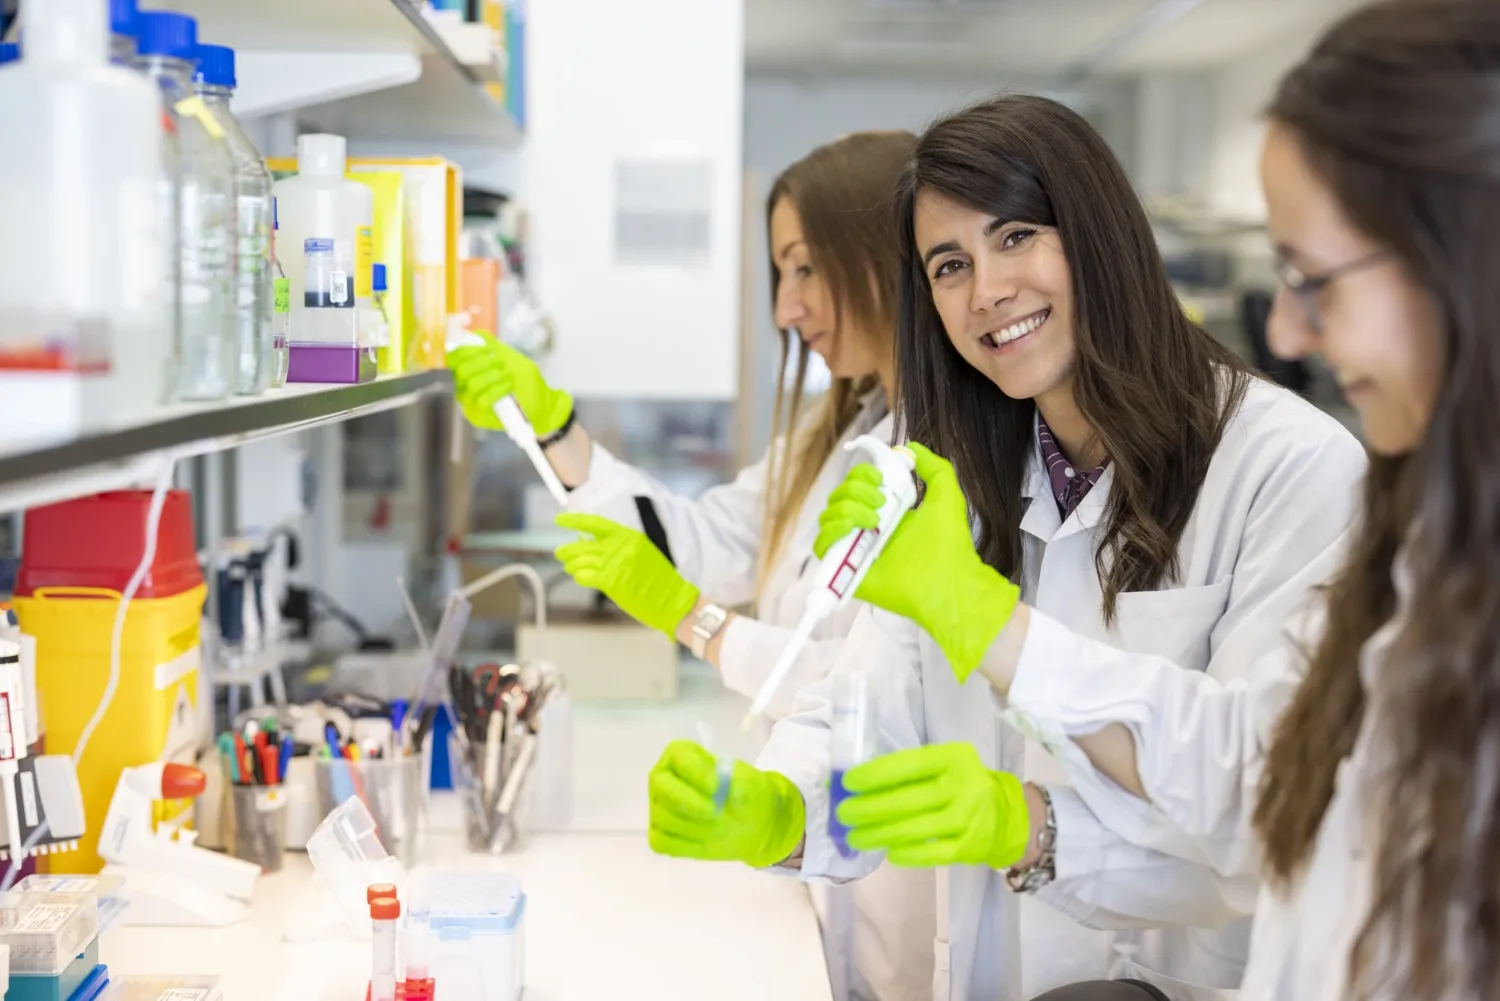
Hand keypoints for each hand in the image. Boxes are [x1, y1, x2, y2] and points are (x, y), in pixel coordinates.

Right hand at [447, 332, 573, 435]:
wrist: (542, 406)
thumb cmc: (525, 382)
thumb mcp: (513, 359)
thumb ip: (495, 347)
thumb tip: (478, 334)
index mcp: (470, 370)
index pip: (456, 358)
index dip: (466, 350)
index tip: (487, 347)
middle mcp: (465, 386)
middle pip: (462, 370)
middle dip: (482, 362)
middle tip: (500, 362)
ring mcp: (470, 402)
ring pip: (472, 384)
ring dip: (492, 376)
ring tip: (508, 375)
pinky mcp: (477, 416)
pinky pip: (481, 400)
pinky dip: (497, 390)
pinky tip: (508, 386)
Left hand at [554, 513, 699, 637]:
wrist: (673, 600)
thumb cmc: (658, 579)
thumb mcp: (640, 553)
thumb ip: (617, 546)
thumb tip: (587, 541)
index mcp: (629, 535)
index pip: (595, 523)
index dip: (574, 521)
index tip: (560, 520)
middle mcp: (620, 546)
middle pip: (583, 545)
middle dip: (567, 550)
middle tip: (560, 553)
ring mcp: (615, 564)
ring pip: (581, 561)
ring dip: (572, 565)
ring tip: (570, 568)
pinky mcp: (611, 582)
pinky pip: (585, 576)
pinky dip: (580, 577)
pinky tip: (580, 578)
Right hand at [648, 740, 805, 866]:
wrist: (751, 822)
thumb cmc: (746, 793)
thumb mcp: (751, 783)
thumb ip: (740, 783)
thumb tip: (727, 791)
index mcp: (683, 756)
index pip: (678, 756)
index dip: (694, 771)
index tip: (716, 786)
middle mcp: (664, 778)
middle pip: (661, 787)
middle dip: (688, 802)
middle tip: (714, 811)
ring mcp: (659, 807)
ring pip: (662, 817)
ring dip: (694, 827)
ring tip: (720, 828)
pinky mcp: (661, 835)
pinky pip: (661, 842)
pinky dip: (684, 845)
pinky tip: (704, 842)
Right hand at [814, 442, 1019, 681]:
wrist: (948, 581)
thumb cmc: (950, 544)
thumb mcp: (947, 494)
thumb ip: (934, 466)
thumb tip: (909, 447)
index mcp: (886, 512)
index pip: (857, 485)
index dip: (862, 474)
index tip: (881, 477)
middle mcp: (867, 529)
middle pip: (839, 497)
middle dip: (857, 489)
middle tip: (882, 502)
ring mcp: (855, 549)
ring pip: (828, 517)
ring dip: (847, 508)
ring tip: (875, 520)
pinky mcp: (847, 570)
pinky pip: (822, 546)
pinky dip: (832, 531)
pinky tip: (856, 530)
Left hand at [837, 743, 1029, 868]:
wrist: (1004, 814)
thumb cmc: (960, 783)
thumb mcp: (942, 765)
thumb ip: (908, 771)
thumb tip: (855, 784)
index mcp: (954, 758)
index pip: (909, 765)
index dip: (876, 774)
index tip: (849, 783)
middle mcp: (964, 786)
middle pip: (909, 800)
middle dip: (869, 808)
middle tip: (844, 814)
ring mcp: (968, 819)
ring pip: (916, 829)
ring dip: (880, 834)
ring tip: (855, 837)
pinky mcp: (969, 847)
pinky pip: (932, 854)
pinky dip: (907, 854)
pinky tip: (888, 852)